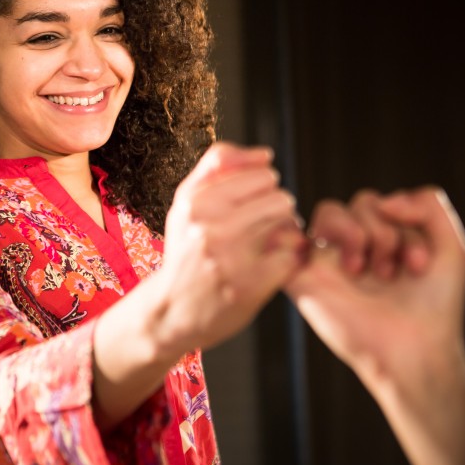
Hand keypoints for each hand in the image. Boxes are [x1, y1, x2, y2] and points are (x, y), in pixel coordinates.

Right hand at [92, 141, 303, 429]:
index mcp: (194, 201)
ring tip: (269, 241)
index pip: (260, 169)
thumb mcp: (186, 203)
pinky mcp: (251, 285)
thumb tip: (265, 154)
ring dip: (286, 230)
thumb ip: (218, 167)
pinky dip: (288, 258)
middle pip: (279, 194)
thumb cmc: (185, 251)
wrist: (171, 310)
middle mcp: (209, 226)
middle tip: (264, 224)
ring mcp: (230, 257)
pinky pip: (292, 254)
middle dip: (277, 207)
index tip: (253, 201)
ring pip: (288, 220)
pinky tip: (273, 263)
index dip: (264, 184)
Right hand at [285, 187, 464, 464]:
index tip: (421, 266)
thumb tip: (382, 200)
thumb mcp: (451, 247)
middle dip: (385, 231)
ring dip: (359, 234)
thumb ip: (428, 203)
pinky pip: (289, 234)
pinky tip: (345, 264)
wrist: (413, 350)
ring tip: (371, 272)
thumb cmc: (433, 307)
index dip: (406, 221)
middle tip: (396, 271)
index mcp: (385, 239)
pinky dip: (306, 235)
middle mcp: (354, 246)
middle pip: (362, 201)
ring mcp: (326, 259)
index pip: (386, 202)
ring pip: (330, 209)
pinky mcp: (301, 275)